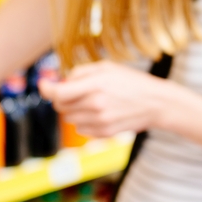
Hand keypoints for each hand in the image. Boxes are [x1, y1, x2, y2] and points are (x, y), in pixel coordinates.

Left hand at [38, 60, 173, 137]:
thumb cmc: (130, 81)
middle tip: (76, 92)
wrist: (156, 103)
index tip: (44, 85)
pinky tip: (99, 113)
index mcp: (95, 86)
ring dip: (74, 110)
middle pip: (61, 107)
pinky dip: (84, 121)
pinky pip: (81, 129)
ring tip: (92, 102)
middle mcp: (96, 105)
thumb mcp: (106, 68)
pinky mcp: (104, 133)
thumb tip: (60, 82)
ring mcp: (100, 122)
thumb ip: (80, 73)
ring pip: (70, 119)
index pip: (59, 94)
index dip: (47, 89)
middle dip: (63, 99)